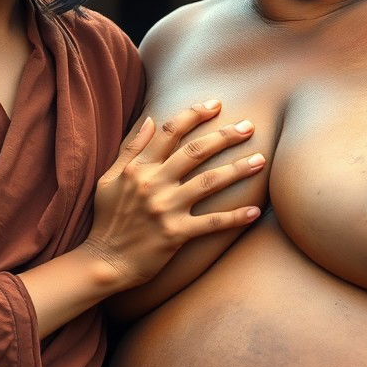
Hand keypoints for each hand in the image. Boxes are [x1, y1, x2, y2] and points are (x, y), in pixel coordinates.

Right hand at [81, 100, 263, 290]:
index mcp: (139, 169)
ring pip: (209, 182)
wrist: (105, 262)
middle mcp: (153, 184)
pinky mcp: (176, 234)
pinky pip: (211, 223)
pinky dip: (234, 217)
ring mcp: (166, 209)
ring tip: (261, 160)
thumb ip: (131, 149)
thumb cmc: (107, 219)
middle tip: (249, 126)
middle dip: (225, 136)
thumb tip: (149, 119)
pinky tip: (254, 211)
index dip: (194, 114)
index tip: (215, 105)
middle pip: (195, 152)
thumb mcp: (109, 179)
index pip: (170, 132)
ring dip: (238, 169)